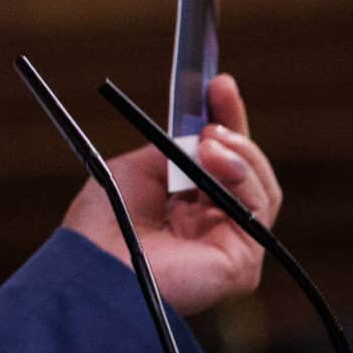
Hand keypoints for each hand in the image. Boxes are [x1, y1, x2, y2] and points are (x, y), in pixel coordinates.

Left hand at [59, 74, 281, 315]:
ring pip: (261, 187)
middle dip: (236, 126)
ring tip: (211, 136)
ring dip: (239, 150)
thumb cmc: (102, 229)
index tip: (217, 85)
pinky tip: (215, 156)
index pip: (218, 164)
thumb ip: (172, 152)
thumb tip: (199, 129)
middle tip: (220, 92)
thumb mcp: (137, 172)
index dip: (223, 123)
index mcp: (185, 212)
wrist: (92, 266)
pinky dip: (240, 174)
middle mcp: (211, 231)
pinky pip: (257, 208)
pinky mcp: (242, 263)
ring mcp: (230, 248)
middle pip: (246, 172)